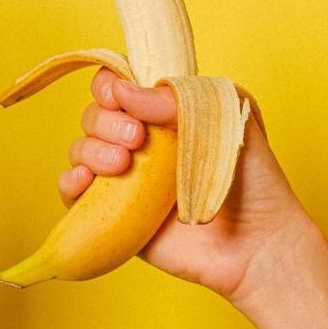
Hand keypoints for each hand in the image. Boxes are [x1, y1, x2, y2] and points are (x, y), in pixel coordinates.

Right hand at [59, 68, 316, 303]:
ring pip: (80, 149)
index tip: (119, 96)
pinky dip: (69, 182)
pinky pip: (73, 193)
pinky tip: (85, 181)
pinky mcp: (113, 215)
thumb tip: (124, 93)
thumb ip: (177, 97)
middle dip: (106, 121)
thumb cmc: (255, 178)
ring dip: (90, 149)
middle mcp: (140, 142)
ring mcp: (124, 179)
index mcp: (164, 111)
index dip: (109, 84)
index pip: (119, 84)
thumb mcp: (227, 116)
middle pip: (95, 114)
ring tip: (121, 165)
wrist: (258, 244)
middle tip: (137, 139)